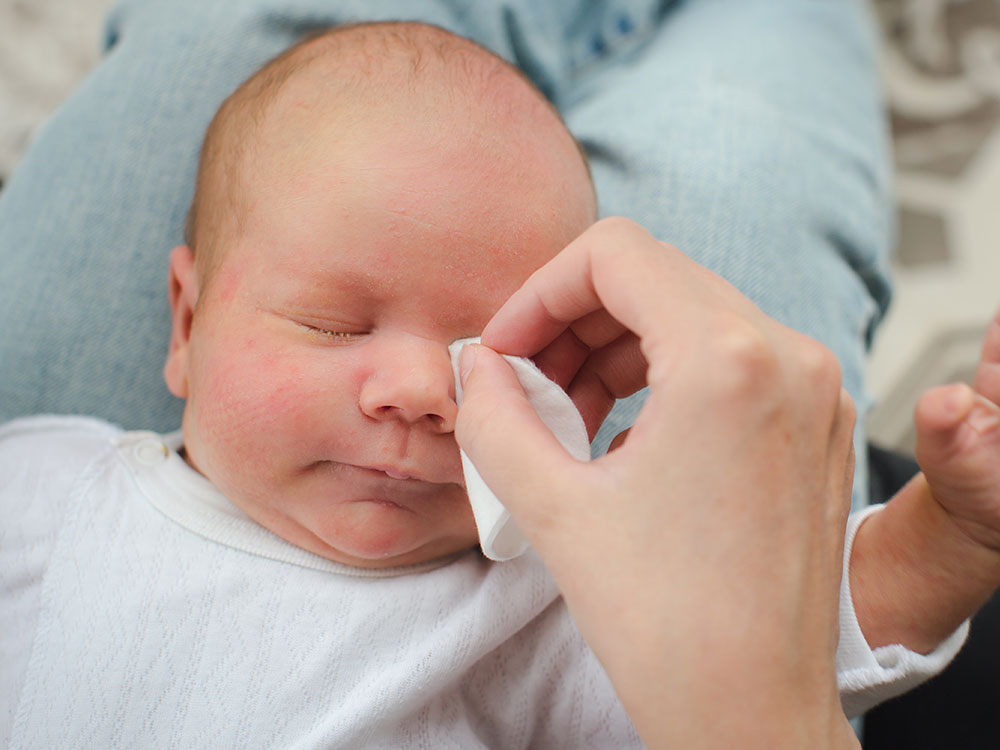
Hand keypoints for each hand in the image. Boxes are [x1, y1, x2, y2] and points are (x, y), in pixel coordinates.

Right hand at [456, 218, 858, 748]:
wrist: (751, 711)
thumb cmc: (665, 624)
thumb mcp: (552, 508)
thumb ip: (493, 416)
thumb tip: (475, 364)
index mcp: (728, 360)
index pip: (616, 253)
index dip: (540, 290)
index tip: (506, 349)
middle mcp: (788, 357)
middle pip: (654, 278)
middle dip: (572, 322)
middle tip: (525, 385)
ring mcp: (814, 390)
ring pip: (691, 314)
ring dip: (614, 348)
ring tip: (565, 417)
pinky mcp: (817, 423)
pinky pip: (728, 358)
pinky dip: (662, 375)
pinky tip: (621, 437)